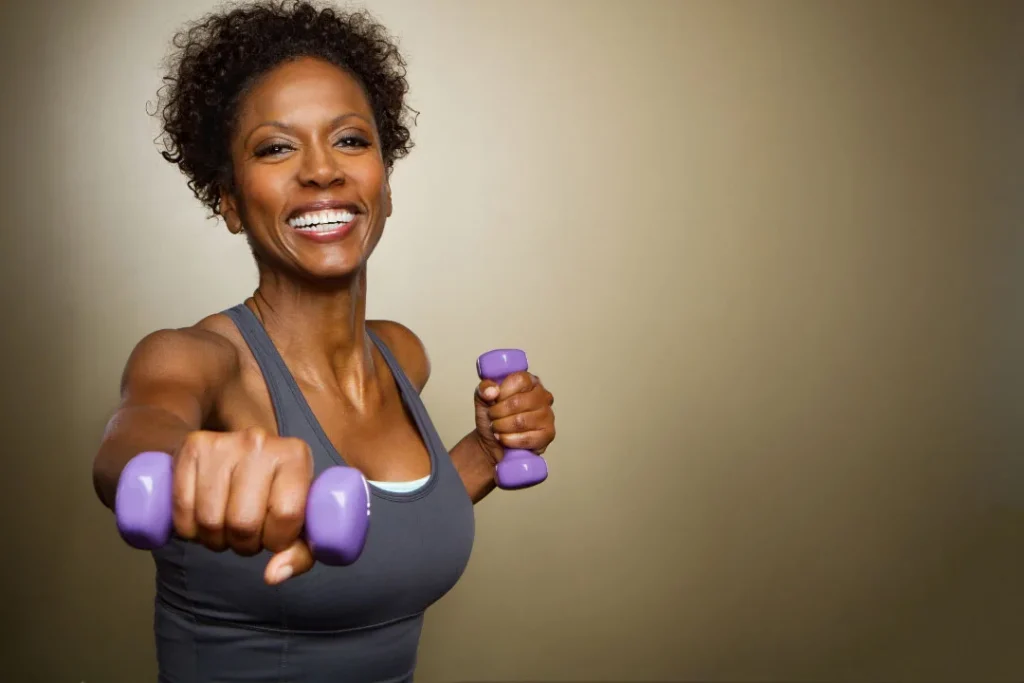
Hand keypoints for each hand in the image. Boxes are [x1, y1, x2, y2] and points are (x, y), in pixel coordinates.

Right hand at [172, 426, 314, 584]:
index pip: (286, 515)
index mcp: (295, 455)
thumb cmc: (276, 490)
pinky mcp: (192, 447)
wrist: (244, 451)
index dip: (276, 540)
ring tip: (225, 528)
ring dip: (214, 539)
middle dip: (243, 544)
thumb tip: (272, 576)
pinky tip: (201, 521)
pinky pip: (181, 507)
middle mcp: (260, 443)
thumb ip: (299, 553)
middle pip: (243, 521)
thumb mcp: (301, 518)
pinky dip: (188, 528)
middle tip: (245, 536)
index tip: (273, 537)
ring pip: (210, 519)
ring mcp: (223, 442)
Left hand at [474, 371, 555, 461]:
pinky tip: (503, 438)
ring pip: (520, 421)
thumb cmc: (493, 416)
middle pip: (518, 402)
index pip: (520, 380)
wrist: (493, 441)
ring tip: (496, 427)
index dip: (502, 392)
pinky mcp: (548, 434)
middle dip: (498, 412)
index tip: (494, 400)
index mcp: (531, 381)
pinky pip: (526, 438)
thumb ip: (484, 388)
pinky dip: (508, 440)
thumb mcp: (483, 397)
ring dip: (501, 427)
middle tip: (492, 416)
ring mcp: (548, 415)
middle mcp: (543, 396)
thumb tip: (492, 391)